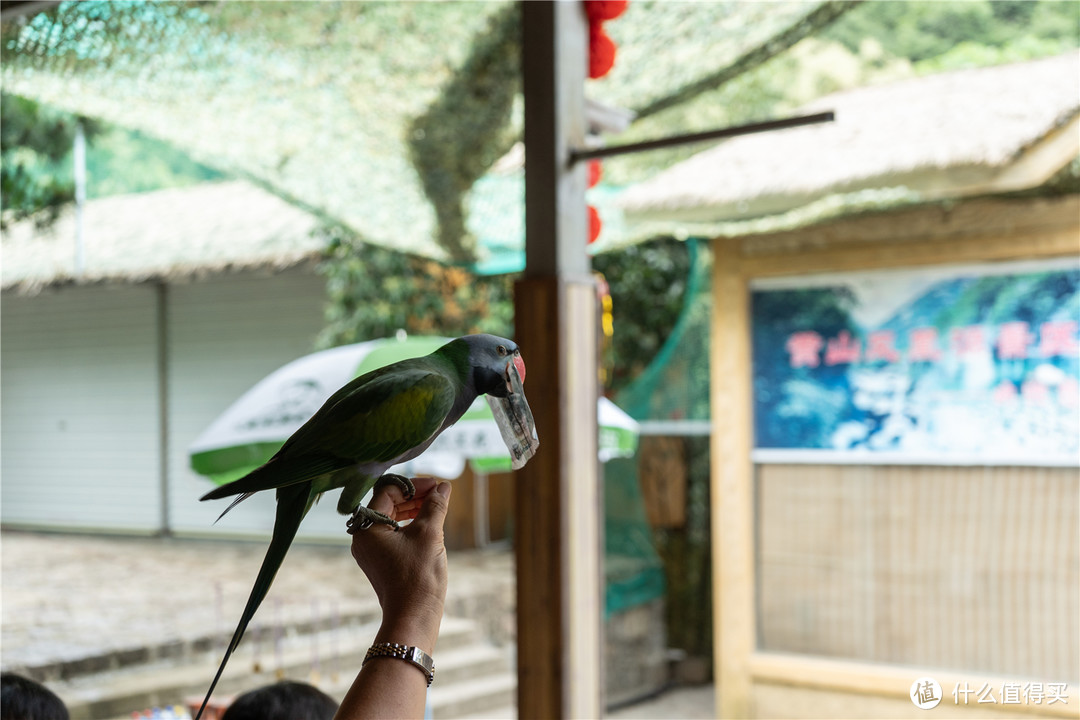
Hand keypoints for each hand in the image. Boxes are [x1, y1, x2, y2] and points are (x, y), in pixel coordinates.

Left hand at [349, 476, 451, 652]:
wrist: (413, 617)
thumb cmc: (418, 576)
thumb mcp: (429, 534)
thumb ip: (435, 506)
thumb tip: (444, 487)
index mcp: (367, 528)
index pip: (387, 491)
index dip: (413, 484)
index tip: (436, 485)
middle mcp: (363, 538)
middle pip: (387, 503)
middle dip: (414, 495)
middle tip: (438, 493)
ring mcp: (371, 551)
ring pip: (391, 518)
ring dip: (413, 508)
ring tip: (436, 505)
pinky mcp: (381, 562)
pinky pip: (393, 534)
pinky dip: (410, 525)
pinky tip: (429, 524)